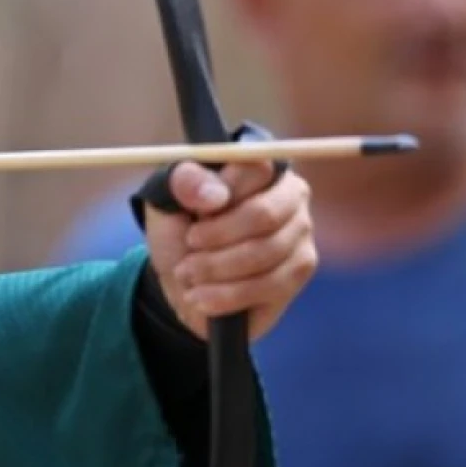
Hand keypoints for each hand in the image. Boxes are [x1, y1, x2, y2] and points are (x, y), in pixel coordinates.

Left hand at [142, 160, 316, 340]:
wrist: (183, 279)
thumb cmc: (180, 230)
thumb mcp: (166, 201)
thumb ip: (183, 184)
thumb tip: (214, 196)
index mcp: (259, 168)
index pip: (254, 170)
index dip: (220, 197)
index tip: (193, 222)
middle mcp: (290, 196)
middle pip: (263, 214)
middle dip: (217, 239)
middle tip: (188, 251)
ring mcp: (299, 235)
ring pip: (265, 254)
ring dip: (216, 269)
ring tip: (187, 274)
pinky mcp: (298, 272)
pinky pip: (270, 286)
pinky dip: (228, 295)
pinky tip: (202, 298)